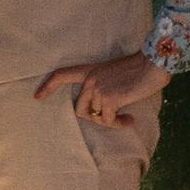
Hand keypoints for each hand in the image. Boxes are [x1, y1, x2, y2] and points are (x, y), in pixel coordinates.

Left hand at [36, 54, 166, 128]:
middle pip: (80, 110)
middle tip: (114, 117)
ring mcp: (97, 89)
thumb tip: (102, 108)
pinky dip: (119, 124)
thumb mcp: (113, 74)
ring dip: (112, 121)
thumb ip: (103, 86)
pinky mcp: (108, 99)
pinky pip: (107, 122)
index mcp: (90, 70)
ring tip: (126, 117)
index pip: (62, 75)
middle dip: (96, 118)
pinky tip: (130, 119)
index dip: (48, 86)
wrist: (152, 65)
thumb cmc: (138, 70)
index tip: (37, 97)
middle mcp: (90, 79)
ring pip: (96, 117)